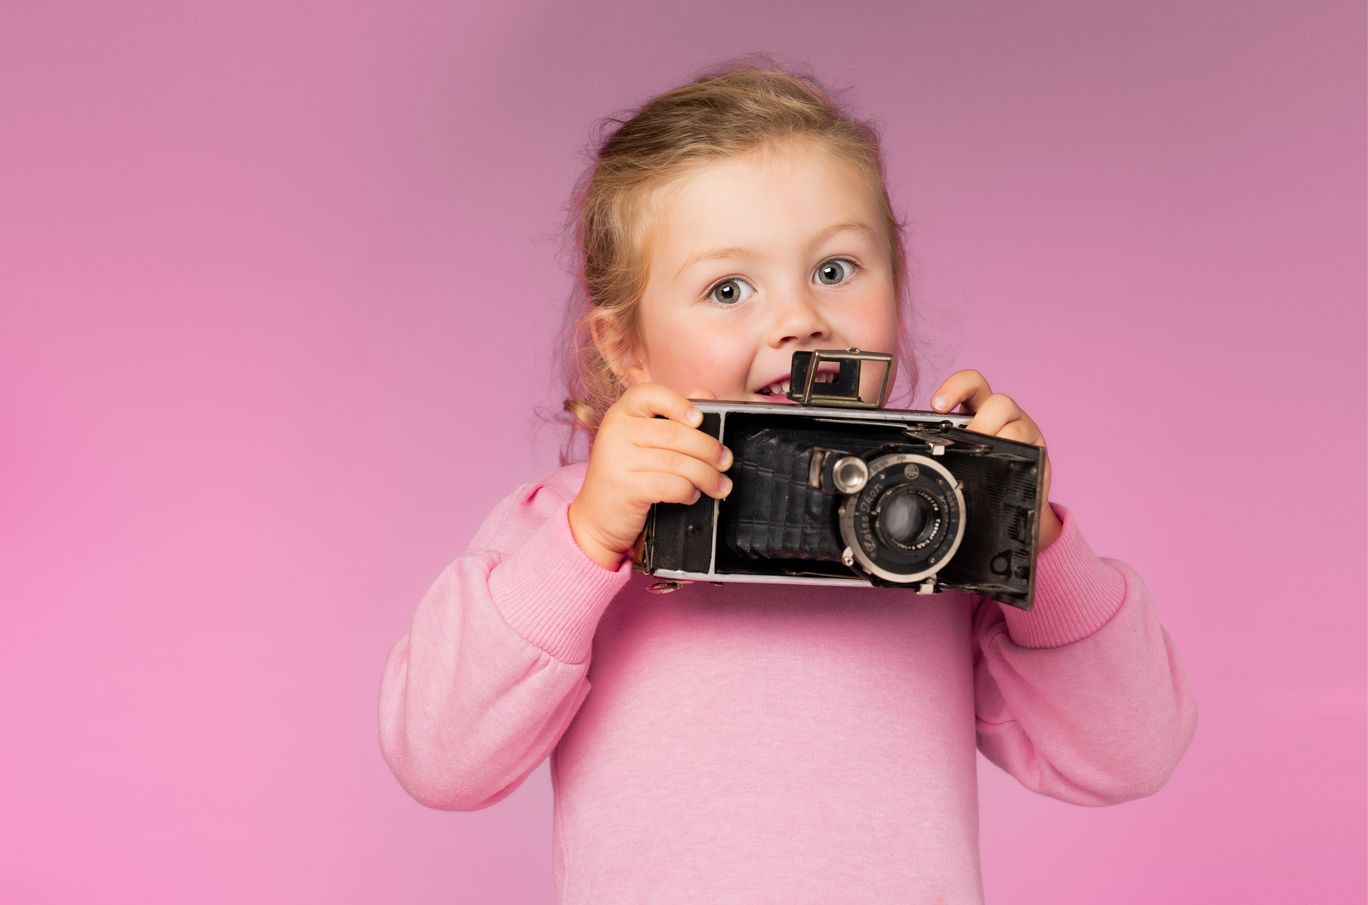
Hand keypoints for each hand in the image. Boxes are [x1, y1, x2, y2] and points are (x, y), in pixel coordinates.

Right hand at [568, 383, 733, 570]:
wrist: (595, 519)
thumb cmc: (626, 477)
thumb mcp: (644, 443)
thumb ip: (673, 417)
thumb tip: (706, 395)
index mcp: (622, 413)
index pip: (650, 393)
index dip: (679, 403)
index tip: (700, 419)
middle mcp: (616, 431)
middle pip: (674, 433)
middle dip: (708, 449)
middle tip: (725, 461)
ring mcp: (617, 459)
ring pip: (676, 461)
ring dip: (706, 475)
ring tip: (718, 485)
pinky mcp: (624, 487)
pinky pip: (668, 485)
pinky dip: (687, 491)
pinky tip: (692, 495)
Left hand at [930, 370, 1061, 548]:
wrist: (1014, 498)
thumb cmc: (985, 468)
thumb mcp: (963, 452)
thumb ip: (946, 445)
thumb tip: (915, 453)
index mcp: (979, 409)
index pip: (970, 384)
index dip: (955, 387)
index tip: (938, 405)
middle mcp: (1002, 414)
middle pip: (998, 400)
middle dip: (982, 420)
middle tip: (969, 439)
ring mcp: (1022, 428)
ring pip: (1015, 422)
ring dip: (996, 435)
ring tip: (985, 452)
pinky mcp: (1037, 447)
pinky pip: (1028, 443)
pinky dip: (1014, 450)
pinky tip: (1005, 461)